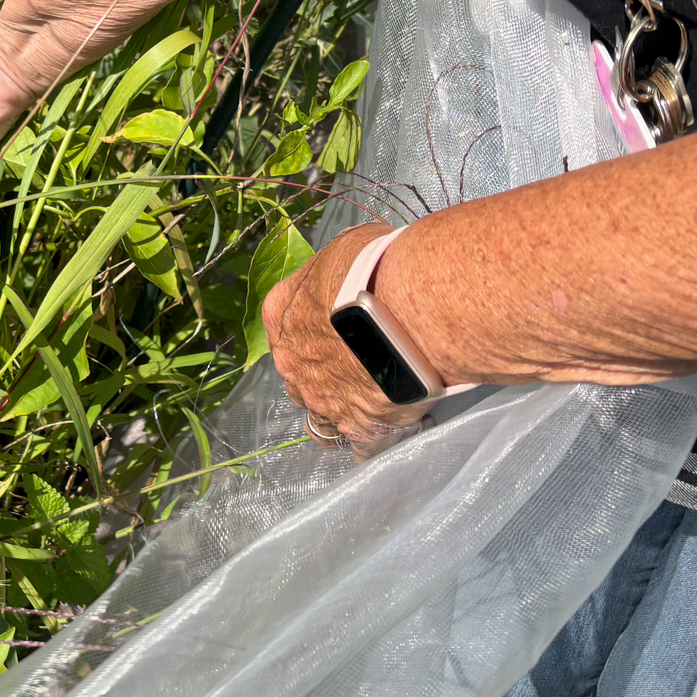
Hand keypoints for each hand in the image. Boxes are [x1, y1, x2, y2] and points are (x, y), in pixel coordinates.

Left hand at [262, 220, 438, 454]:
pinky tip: (396, 428)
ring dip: (343, 412)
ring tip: (376, 401)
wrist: (414, 307)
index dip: (311, 332)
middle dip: (324, 375)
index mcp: (282, 313)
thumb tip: (347, 272)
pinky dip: (376, 440)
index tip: (338, 330)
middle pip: (299, 377)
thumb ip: (336, 271)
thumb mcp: (346, 250)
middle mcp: (292, 361)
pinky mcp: (360, 427)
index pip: (284, 328)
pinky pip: (362, 446)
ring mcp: (324, 399)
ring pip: (323, 418)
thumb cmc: (380, 266)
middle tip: (363, 364)